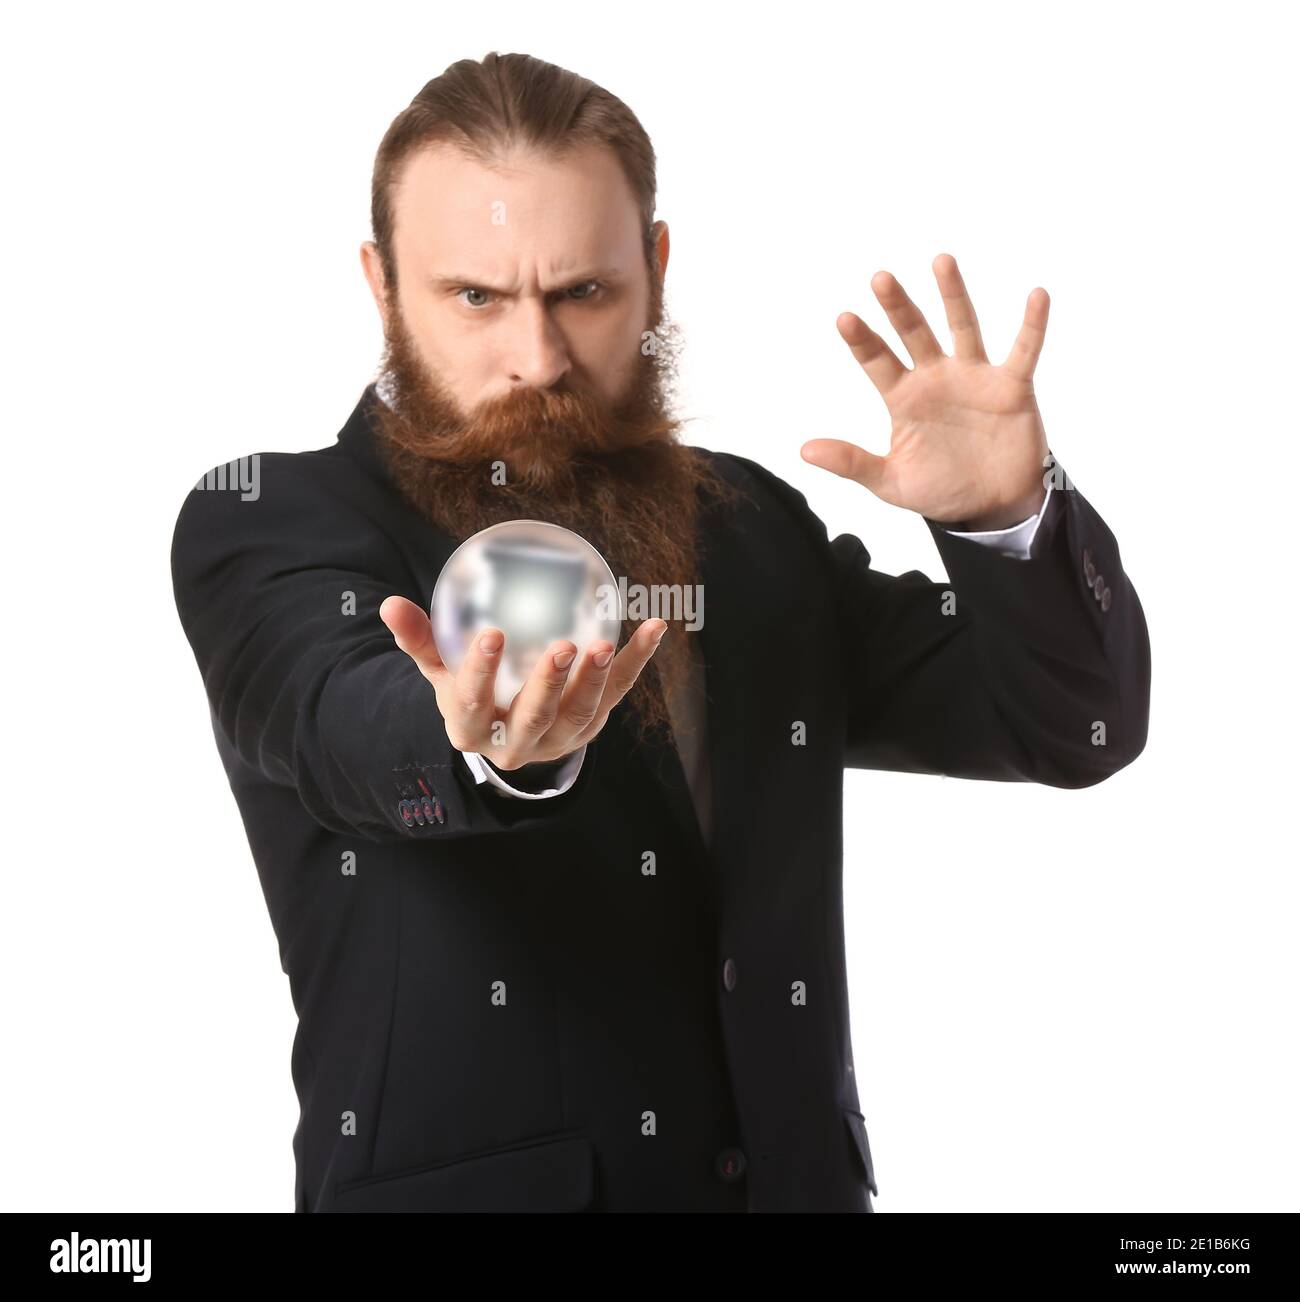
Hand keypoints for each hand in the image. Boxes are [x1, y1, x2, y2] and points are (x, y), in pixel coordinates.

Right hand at [379, 597, 667, 769]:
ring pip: (580, 714)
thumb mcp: (440, 671)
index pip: (471, 703)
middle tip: (563, 646)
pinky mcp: (591, 726)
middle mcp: (516, 743)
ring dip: (595, 680)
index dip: (479, 672)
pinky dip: (637, 661)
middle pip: (533, 717)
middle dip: (549, 684)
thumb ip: (420, 640)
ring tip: (606, 642)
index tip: (491, 633)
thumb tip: (388, 605)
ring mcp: (559, 739)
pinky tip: (655, 627)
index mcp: (471, 729)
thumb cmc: (471, 692)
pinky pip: (617, 692)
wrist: (508, 734)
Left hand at [801, 253, 1051, 529]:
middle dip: (897, 307)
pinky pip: (1024, 351)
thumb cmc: (940, 490)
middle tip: (880, 278)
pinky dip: (1032, 325)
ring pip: (963, 327)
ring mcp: (974, 377)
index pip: (877, 362)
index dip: (862, 341)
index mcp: (904, 398)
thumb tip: (804, 451)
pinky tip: (1037, 296)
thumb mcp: (891, 482)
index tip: (844, 319)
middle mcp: (936, 378)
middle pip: (914, 333)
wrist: (992, 506)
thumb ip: (851, 463)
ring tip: (940, 261)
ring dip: (952, 295)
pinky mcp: (1012, 387)